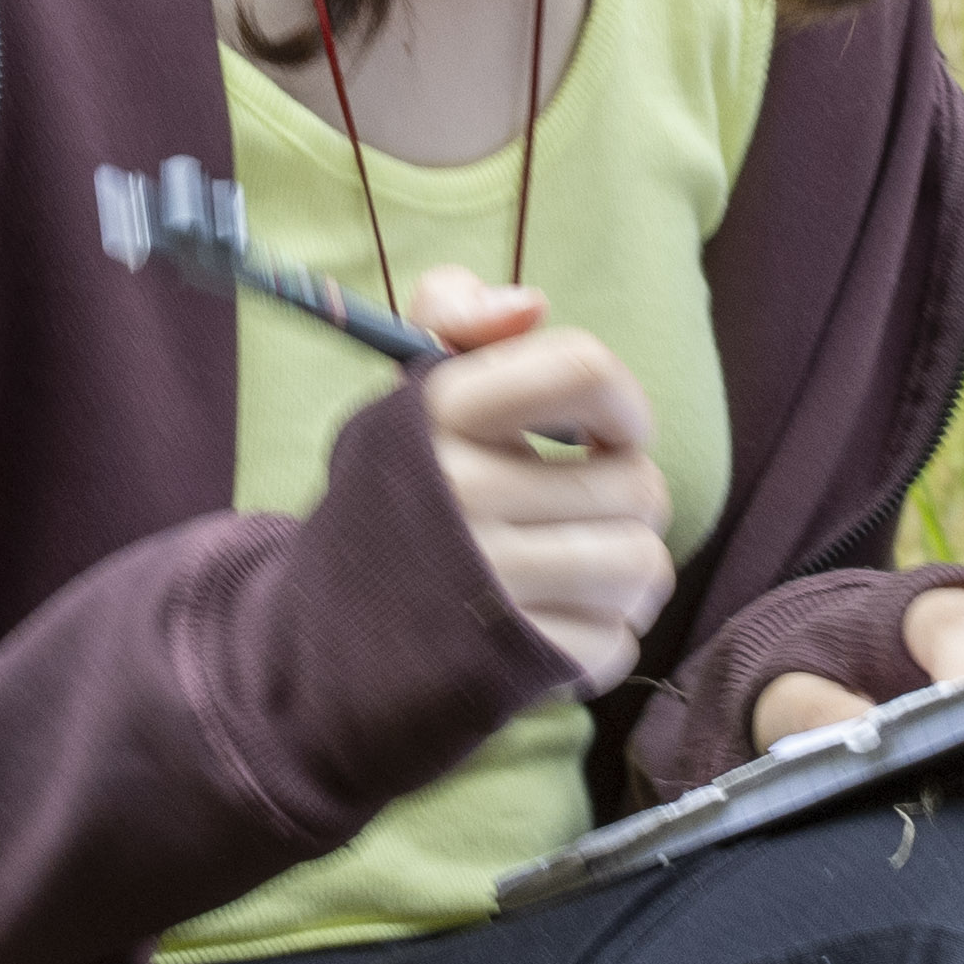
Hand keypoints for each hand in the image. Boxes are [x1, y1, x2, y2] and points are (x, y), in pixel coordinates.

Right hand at [408, 273, 675, 696]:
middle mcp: (462, 490)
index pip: (582, 368)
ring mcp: (487, 578)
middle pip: (636, 484)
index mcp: (442, 410)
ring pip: (642, 564)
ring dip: (623, 573)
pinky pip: (617, 641)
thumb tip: (528, 306)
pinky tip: (549, 624)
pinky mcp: (509, 657)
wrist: (322, 636)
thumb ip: (454, 315)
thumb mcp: (407, 398)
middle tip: (572, 515)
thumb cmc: (398, 496)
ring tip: (573, 571)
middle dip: (622, 504)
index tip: (608, 435)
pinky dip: (596, 638)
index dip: (623, 402)